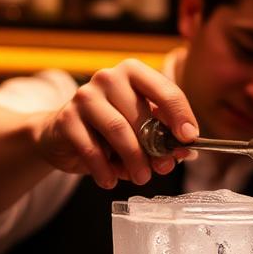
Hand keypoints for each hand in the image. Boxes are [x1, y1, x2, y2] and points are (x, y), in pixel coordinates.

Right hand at [36, 60, 198, 188]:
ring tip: (142, 178)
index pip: (165, 90)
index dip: (181, 115)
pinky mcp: (66, 118)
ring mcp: (85, 96)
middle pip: (140, 113)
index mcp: (133, 73)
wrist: (62, 133)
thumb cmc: (109, 128)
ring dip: (134, 159)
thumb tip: (184, 153)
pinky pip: (92, 148)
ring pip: (118, 130)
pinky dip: (105, 169)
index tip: (190, 138)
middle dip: (156, 146)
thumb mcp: (139, 127)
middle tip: (164, 168)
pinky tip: (110, 180)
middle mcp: (108, 78)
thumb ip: (161, 136)